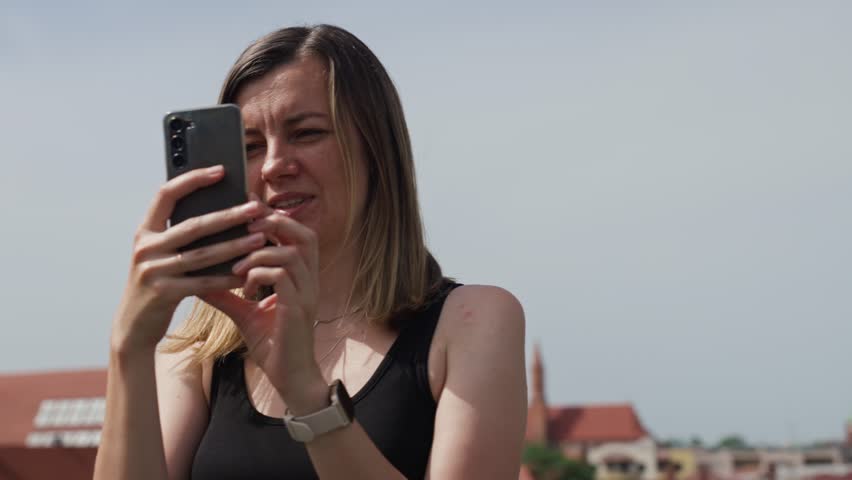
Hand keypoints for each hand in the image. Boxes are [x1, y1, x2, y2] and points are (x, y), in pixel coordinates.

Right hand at [111, 166, 265, 353]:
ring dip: (235, 245)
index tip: (221, 171)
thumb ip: (179, 234)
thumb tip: (223, 209)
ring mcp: (153, 270)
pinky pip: (204, 282)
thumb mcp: (160, 254)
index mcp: (145, 231)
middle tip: (256, 208)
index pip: (166, 194)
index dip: (193, 179)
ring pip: (203, 254)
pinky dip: (228, 276)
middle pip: (193, 225)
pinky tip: (248, 272)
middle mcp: (146, 247)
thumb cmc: (158, 283)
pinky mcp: (164, 293)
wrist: (133, 325)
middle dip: (228, 215)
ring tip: (260, 237)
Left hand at [200, 209, 322, 398]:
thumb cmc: (272, 344)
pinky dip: (259, 273)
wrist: (289, 377)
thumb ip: (226, 293)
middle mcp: (309, 280)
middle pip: (304, 235)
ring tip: (238, 265)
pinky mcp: (298, 308)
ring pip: (291, 253)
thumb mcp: (244, 313)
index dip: (276, 218)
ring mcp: (306, 293)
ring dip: (259, 253)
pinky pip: (281, 276)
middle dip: (275, 224)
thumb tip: (198, 279)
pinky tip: (244, 285)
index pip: (298, 235)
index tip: (249, 209)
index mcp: (301, 277)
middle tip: (247, 226)